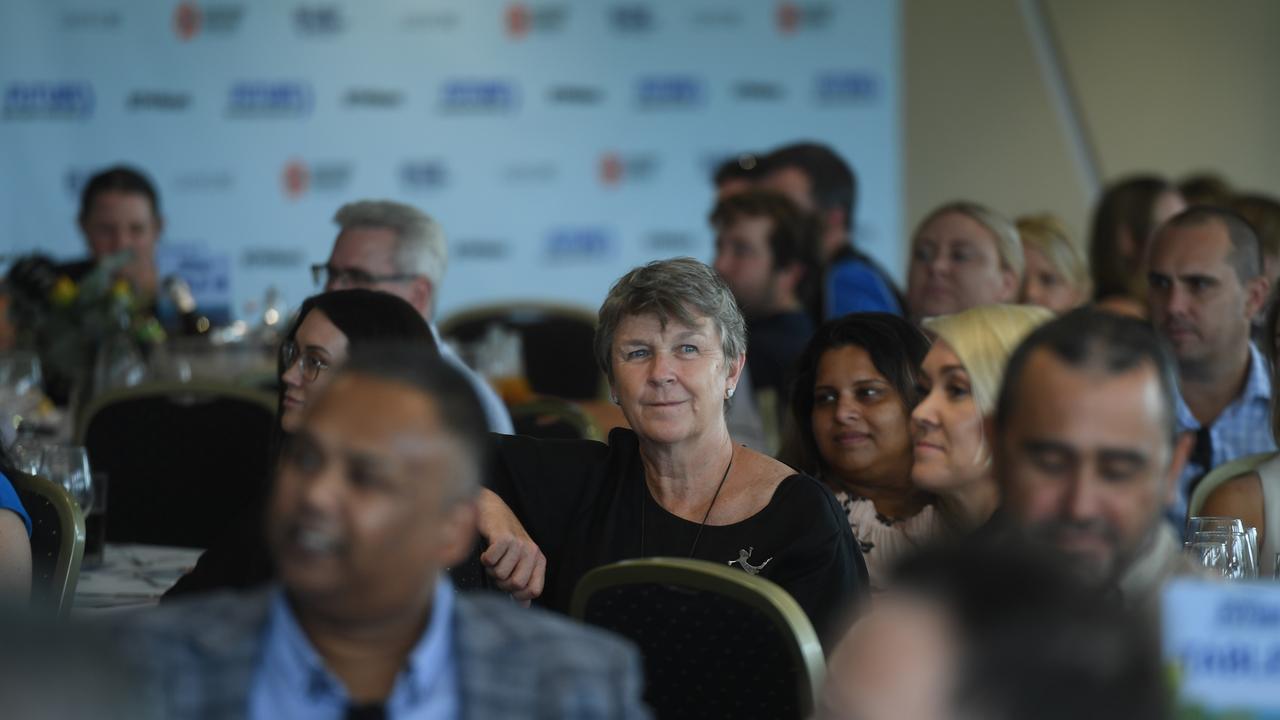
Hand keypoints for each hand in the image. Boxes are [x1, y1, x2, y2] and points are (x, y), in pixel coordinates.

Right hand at [477, 489, 545, 605]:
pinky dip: (485, 559)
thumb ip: (521, 583)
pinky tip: (488, 550)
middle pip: (516, 585)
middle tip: (498, 567)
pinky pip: (490, 561)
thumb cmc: (503, 539)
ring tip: (493, 556)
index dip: (518, 595)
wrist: (492, 509)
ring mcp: (519, 544)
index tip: (508, 587)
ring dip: (491, 569)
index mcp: (538, 560)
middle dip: (501, 582)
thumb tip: (523, 606)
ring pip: (500, 574)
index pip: (534, 591)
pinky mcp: (504, 537)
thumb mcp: (517, 561)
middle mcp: (532, 552)